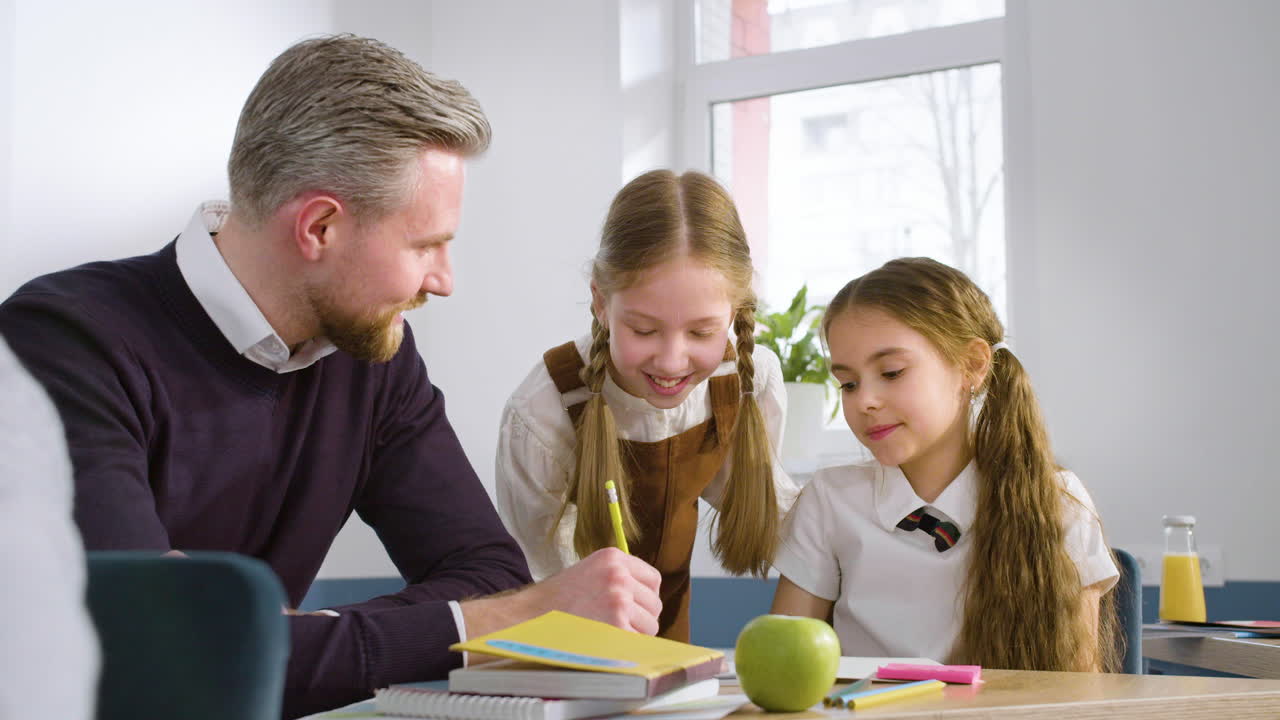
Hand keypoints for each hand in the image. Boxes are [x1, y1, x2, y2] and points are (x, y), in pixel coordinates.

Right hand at [460, 547, 662, 642]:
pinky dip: (627, 647)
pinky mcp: (616, 625)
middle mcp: (619, 576)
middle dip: (641, 618)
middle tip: (617, 624)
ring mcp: (619, 600)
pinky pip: (638, 641)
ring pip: (650, 625)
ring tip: (609, 632)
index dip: (645, 597)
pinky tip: (606, 642)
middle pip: (654, 604)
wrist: (530, 616)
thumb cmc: (556, 599)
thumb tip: (645, 598)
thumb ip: (617, 577)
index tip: (636, 607)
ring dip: (635, 634)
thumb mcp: (589, 571)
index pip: (653, 579)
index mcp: (614, 558)